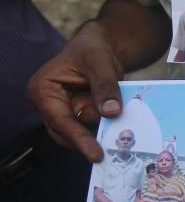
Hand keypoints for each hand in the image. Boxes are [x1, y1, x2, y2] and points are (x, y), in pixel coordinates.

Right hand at [27, 21, 124, 161]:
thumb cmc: (93, 48)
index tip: (96, 154)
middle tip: (114, 152)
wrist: (101, 46)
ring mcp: (65, 113)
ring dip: (102, 134)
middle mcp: (50, 106)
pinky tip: (123, 133)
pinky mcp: (81, 116)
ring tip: (123, 139)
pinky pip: (94, 129)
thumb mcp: (100, 61)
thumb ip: (105, 86)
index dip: (79, 139)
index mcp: (43, 90)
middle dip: (91, 140)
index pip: (60, 121)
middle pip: (68, 133)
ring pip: (82, 133)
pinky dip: (107, 130)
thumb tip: (111, 112)